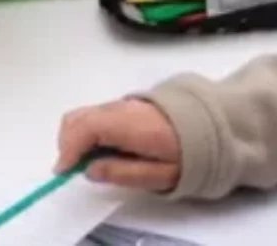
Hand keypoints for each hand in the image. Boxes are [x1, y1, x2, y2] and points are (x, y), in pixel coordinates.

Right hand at [55, 99, 181, 191]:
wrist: (212, 123)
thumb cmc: (189, 151)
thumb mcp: (161, 174)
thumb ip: (123, 173)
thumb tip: (90, 170)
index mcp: (130, 123)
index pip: (86, 127)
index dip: (68, 149)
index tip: (64, 171)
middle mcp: (122, 107)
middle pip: (77, 117)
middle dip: (67, 143)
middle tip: (76, 169)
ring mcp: (122, 103)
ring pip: (84, 114)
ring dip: (77, 137)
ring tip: (90, 160)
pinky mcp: (125, 104)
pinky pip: (96, 114)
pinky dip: (88, 131)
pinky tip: (103, 148)